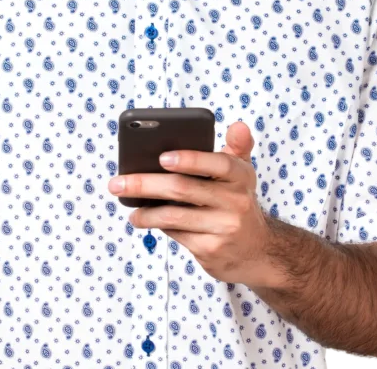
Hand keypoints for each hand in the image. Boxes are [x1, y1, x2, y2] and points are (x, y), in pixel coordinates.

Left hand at [108, 121, 273, 285]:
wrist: (258, 252)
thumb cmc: (238, 202)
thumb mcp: (243, 173)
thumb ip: (237, 146)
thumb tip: (238, 125)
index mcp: (240, 176)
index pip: (218, 164)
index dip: (191, 159)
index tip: (162, 157)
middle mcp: (235, 202)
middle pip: (183, 189)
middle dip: (146, 184)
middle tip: (118, 183)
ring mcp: (224, 228)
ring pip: (174, 215)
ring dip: (145, 212)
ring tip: (127, 206)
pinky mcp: (211, 251)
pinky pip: (177, 234)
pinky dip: (158, 225)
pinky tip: (146, 220)